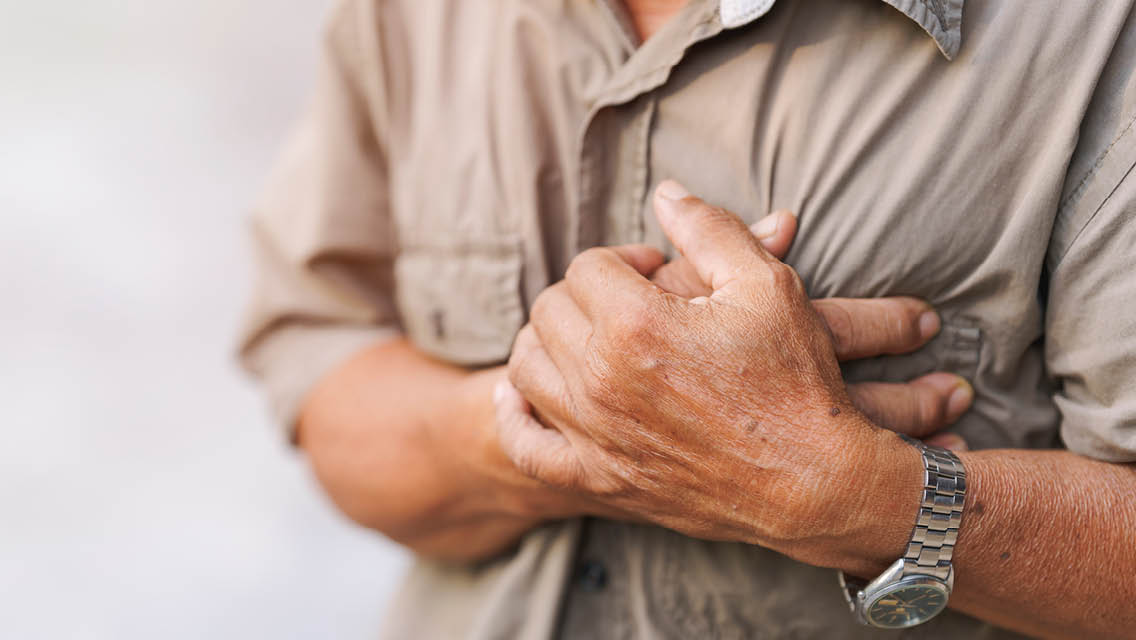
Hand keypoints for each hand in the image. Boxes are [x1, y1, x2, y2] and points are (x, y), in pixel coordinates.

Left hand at [499, 181, 929, 564]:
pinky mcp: (598, 479)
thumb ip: (708, 229)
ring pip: (527, 365)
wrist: (816, 485)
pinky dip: (516, 416)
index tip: (659, 274)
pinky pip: (527, 446)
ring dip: (551, 341)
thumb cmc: (796, 381)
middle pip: (551, 309)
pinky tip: (526, 395)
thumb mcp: (767, 285)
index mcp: (636, 324)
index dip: (625, 259)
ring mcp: (595, 434)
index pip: (588, 265)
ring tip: (593, 339)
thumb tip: (665, 192)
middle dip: (588, 294)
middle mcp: (601, 380)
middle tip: (634, 303)